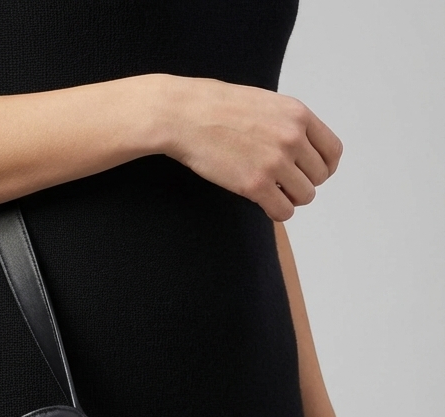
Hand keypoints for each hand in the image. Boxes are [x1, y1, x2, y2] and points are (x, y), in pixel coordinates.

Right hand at [159, 76, 343, 221]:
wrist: (185, 115)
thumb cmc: (215, 108)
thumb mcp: (264, 103)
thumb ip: (286, 122)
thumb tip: (297, 146)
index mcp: (298, 115)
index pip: (332, 151)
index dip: (324, 168)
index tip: (309, 174)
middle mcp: (292, 137)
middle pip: (319, 176)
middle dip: (303, 184)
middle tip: (283, 185)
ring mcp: (275, 162)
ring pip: (305, 195)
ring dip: (290, 199)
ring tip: (272, 194)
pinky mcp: (255, 184)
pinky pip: (283, 210)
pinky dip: (277, 212)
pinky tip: (264, 204)